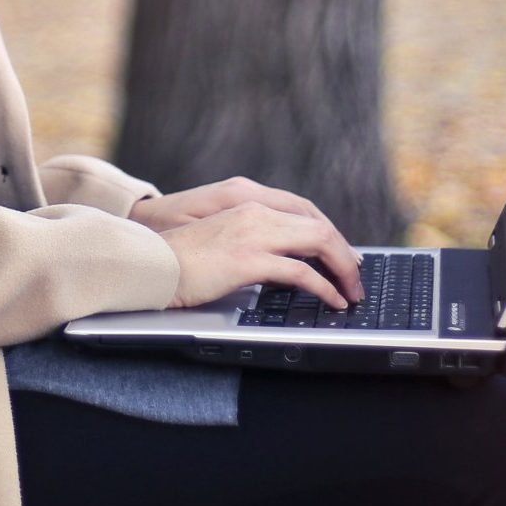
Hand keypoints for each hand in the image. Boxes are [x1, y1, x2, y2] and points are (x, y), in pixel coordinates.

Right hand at [133, 183, 365, 309]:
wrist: (148, 261)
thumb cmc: (179, 257)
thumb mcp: (222, 241)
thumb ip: (252, 243)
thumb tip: (283, 268)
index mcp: (248, 204)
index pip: (305, 212)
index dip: (331, 234)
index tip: (344, 256)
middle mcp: (255, 212)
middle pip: (319, 224)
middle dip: (345, 252)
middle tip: (356, 277)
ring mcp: (253, 234)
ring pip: (318, 242)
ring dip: (343, 269)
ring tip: (352, 291)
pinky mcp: (248, 260)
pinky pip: (301, 273)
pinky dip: (324, 288)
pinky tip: (332, 301)